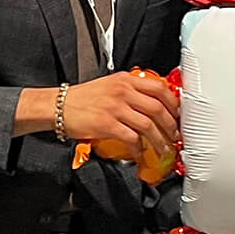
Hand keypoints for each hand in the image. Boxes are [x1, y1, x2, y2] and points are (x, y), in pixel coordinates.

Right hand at [60, 70, 178, 159]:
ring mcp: (115, 108)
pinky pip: (131, 138)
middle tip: (174, 134)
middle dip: (171, 125)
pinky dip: (139, 148)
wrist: (58, 106)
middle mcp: (123, 91)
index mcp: (125, 80)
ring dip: (159, 140)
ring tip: (163, 148)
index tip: (177, 113)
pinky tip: (140, 153)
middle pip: (158, 108)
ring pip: (148, 125)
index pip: (159, 87)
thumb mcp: (109, 84)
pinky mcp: (107, 124)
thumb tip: (151, 103)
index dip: (173, 102)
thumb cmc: (82, 98)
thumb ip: (129, 90)